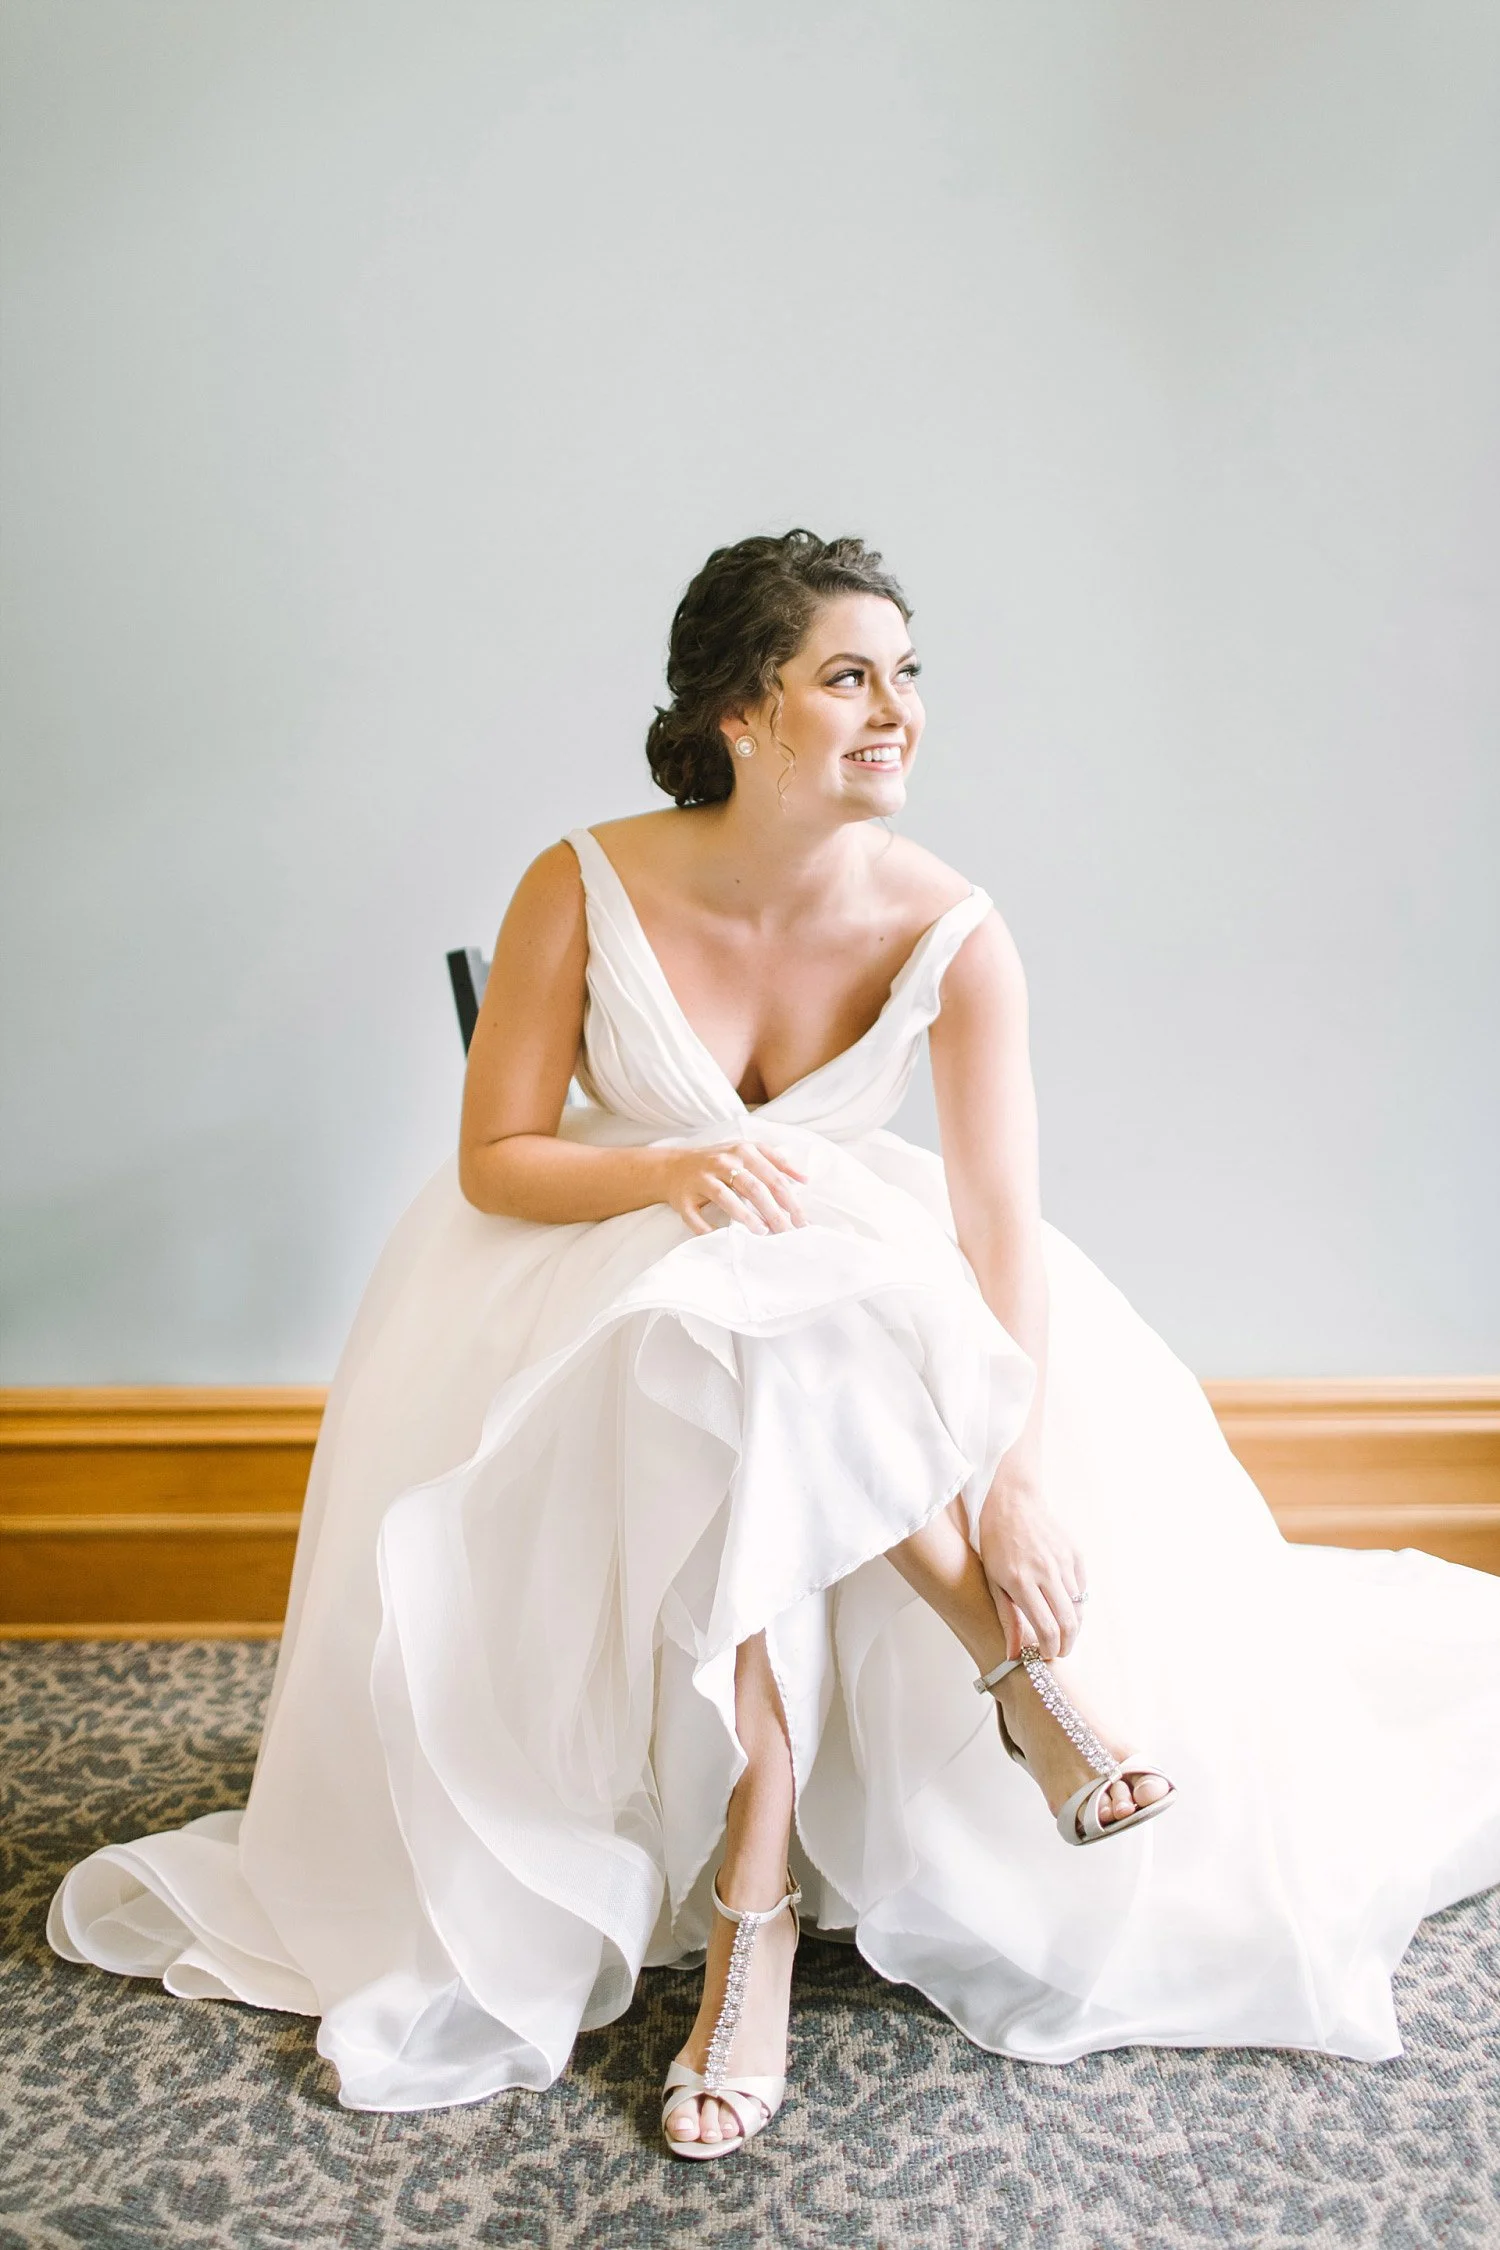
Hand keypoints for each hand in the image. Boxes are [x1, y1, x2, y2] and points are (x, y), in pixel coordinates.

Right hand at [661, 1139, 810, 1236]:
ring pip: (725, 1197)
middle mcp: (722, 1162)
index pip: (772, 1177)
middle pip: (753, 1187)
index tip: (802, 1221)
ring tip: (762, 1232)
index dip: (790, 1200)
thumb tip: (805, 1180)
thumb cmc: (719, 1162)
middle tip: (788, 1233)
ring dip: (744, 1216)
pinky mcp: (684, 1197)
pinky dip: (706, 1229)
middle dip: (773, 1212)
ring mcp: (701, 1178)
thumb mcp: (748, 1152)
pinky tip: (721, 1239)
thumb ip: (776, 1162)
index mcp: (743, 1151)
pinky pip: (695, 1216)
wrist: (672, 1167)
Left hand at [977, 1476, 1085, 1660]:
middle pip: (1069, 1623)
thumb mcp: (992, 1582)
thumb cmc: (995, 1545)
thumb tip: (1013, 1656)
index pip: (1047, 1628)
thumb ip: (1007, 1619)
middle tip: (1060, 1652)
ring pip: (1079, 1607)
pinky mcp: (1075, 1554)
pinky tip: (1065, 1608)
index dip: (1050, 1649)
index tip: (1046, 1656)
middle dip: (1067, 1644)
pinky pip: (1082, 1588)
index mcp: (1021, 1581)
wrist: (1012, 1504)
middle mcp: (1046, 1571)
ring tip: (1062, 1634)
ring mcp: (1063, 1561)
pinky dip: (1077, 1604)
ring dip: (1073, 1627)